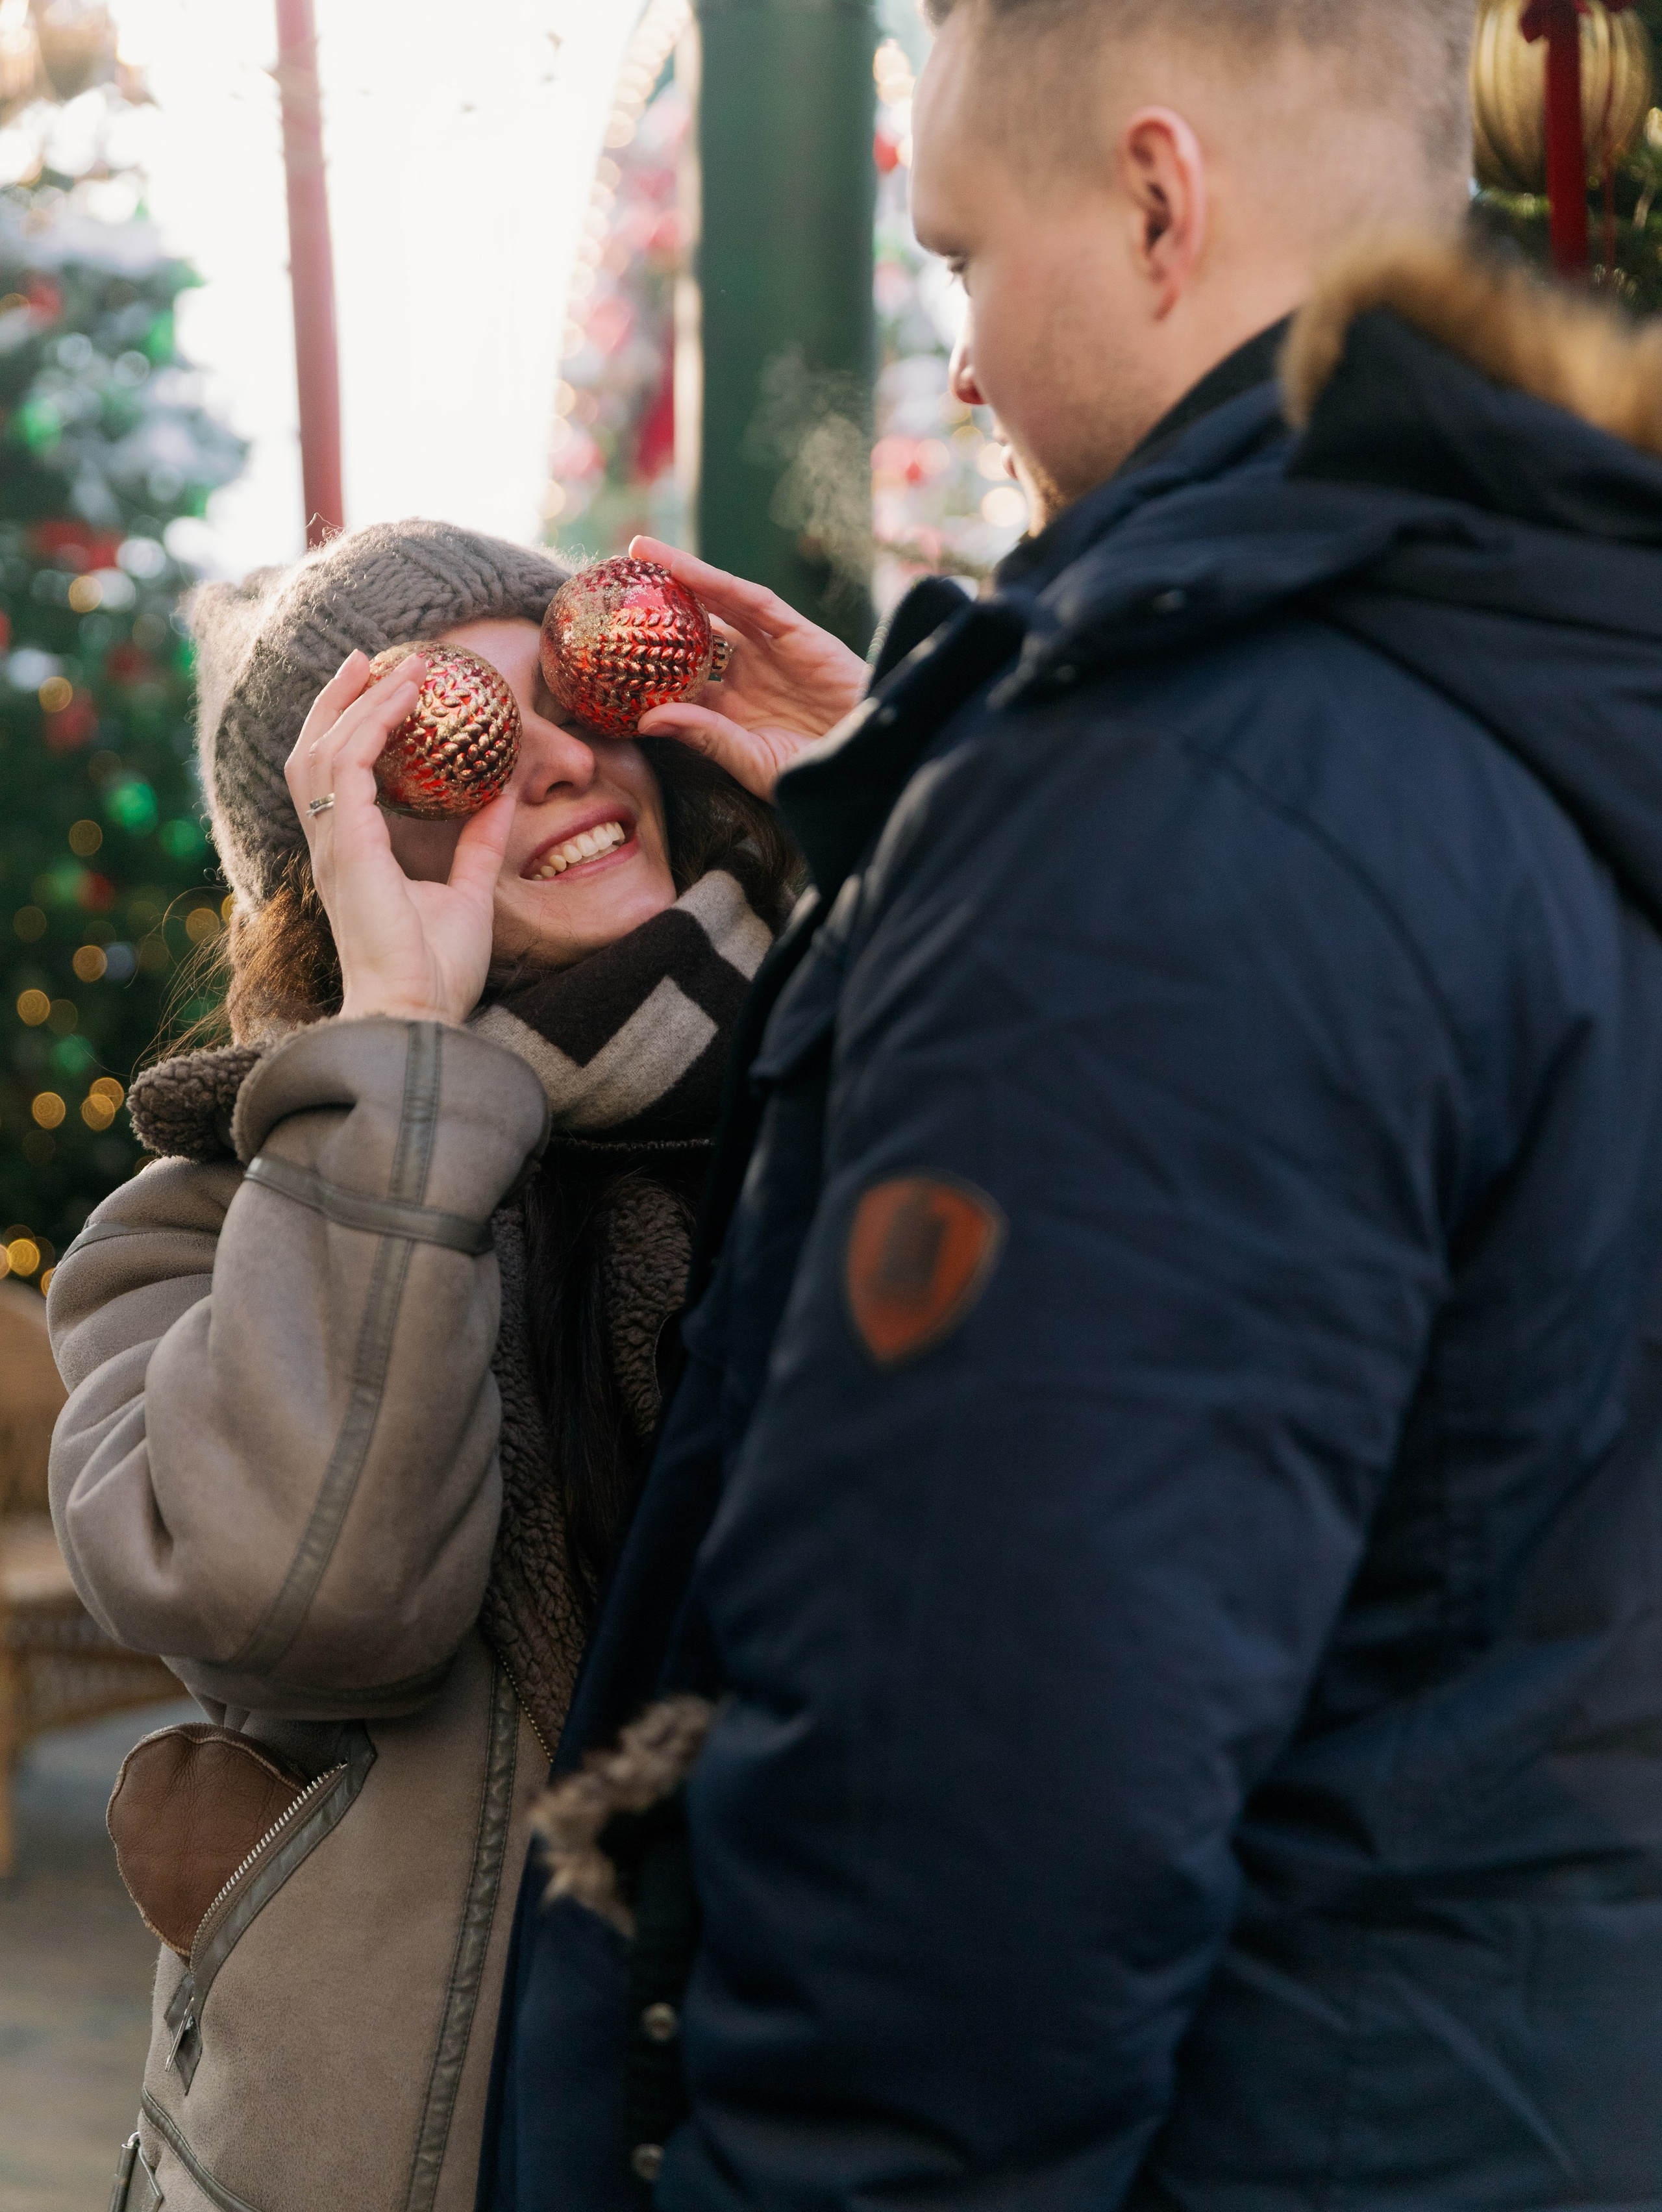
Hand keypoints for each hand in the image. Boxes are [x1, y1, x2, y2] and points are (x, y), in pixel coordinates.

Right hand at [285, 651, 514, 1027]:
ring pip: (324, 747)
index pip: (336, 777)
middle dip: (339, 700)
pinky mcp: (348, 844)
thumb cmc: (434, 973)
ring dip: (358, 700)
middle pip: (314, 750)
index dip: (351, 728)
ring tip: (395, 665)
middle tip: (372, 659)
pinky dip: (374, 721)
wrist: (417, 1015)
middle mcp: (333, 846)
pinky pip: (350, 761)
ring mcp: (334, 844)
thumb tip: (502, 797)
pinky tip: (408, 697)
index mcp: (352, 858)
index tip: (382, 690)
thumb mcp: (468, 892)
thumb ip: (479, 843)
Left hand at [627, 535, 866, 799]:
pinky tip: (684, 566)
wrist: (870, 762)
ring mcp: (770, 650)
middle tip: (609, 588)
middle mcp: (744, 673)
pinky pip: (751, 600)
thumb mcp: (752, 762)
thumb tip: (645, 720)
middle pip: (690, 634)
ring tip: (640, 552)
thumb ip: (705, 737)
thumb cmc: (815, 775)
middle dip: (654, 611)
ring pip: (717, 605)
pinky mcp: (797, 632)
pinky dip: (717, 580)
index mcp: (727, 709)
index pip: (673, 679)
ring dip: (681, 576)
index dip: (637, 663)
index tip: (594, 651)